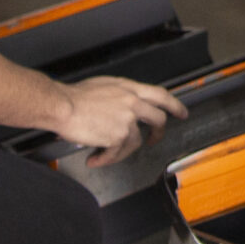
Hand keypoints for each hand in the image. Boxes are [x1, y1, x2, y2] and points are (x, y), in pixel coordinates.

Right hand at [54, 75, 187, 166]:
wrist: (62, 106)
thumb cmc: (75, 96)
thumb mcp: (104, 85)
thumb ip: (120, 94)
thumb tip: (125, 104)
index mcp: (129, 88)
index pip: (161, 95)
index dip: (175, 105)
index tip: (181, 112)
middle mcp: (132, 102)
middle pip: (159, 119)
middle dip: (159, 133)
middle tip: (155, 139)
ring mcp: (127, 120)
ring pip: (136, 141)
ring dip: (121, 151)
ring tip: (106, 153)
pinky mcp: (118, 136)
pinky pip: (117, 153)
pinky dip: (106, 158)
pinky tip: (95, 158)